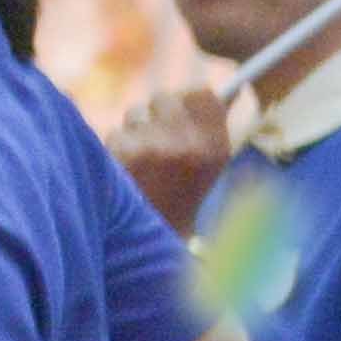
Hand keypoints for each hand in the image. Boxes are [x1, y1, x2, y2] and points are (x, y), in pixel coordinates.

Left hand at [110, 85, 236, 234]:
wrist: (154, 249)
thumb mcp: (207, 169)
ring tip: (142, 166)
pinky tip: (126, 174)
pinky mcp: (123, 152)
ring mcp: (155, 146)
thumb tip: (223, 92)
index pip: (203, 94)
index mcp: (217, 149)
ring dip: (134, 132)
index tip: (183, 112)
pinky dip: (116, 149)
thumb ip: (209, 130)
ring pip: (135, 114)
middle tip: (157, 144)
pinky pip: (116, 133)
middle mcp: (190, 144)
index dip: (189, 100)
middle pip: (164, 98)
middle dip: (156, 115)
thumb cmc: (180, 204)